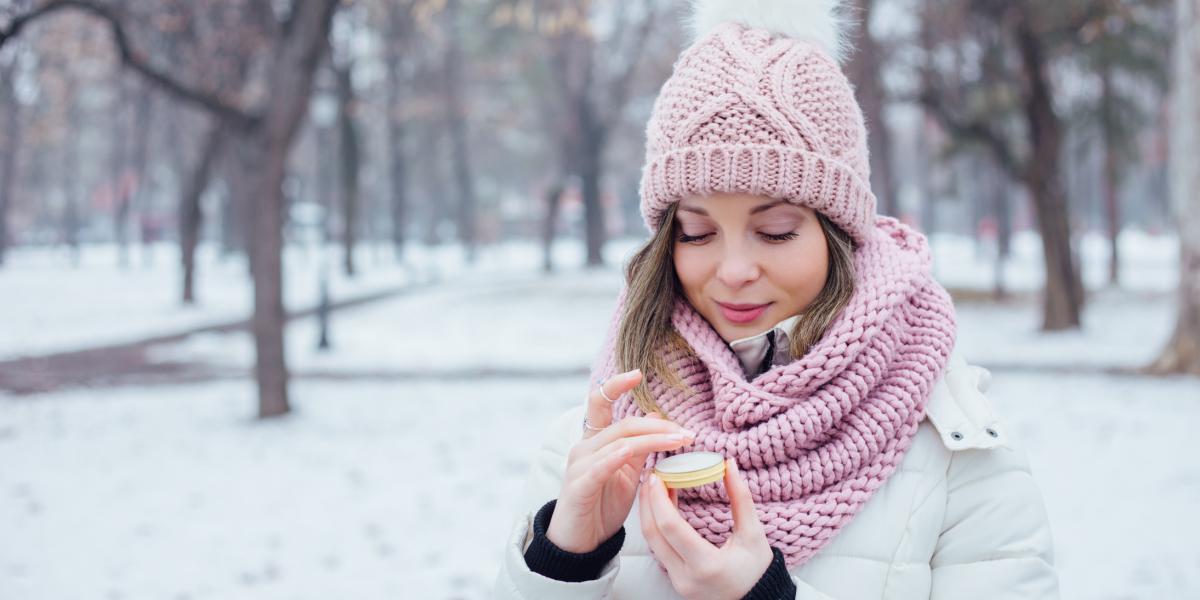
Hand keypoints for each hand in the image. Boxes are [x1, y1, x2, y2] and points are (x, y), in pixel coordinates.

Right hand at [546, 369, 696, 553]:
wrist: (580, 542)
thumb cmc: (601, 506)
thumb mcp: (625, 473)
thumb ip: (638, 446)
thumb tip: (655, 415)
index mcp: (594, 442)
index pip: (600, 403)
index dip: (615, 386)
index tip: (637, 374)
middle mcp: (584, 448)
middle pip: (623, 425)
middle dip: (658, 426)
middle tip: (686, 433)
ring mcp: (578, 466)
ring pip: (618, 442)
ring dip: (651, 440)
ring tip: (679, 442)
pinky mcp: (578, 487)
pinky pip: (599, 467)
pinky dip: (616, 457)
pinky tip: (631, 452)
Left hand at [638, 458, 773, 599]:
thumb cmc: (758, 570)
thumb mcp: (754, 533)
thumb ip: (740, 498)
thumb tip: (728, 463)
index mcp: (706, 565)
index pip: (671, 527)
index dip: (659, 499)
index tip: (657, 476)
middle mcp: (686, 576)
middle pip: (653, 534)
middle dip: (648, 502)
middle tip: (651, 475)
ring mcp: (677, 581)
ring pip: (651, 543)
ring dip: (649, 513)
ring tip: (655, 487)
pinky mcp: (674, 580)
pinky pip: (658, 550)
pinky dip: (657, 526)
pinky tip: (663, 507)